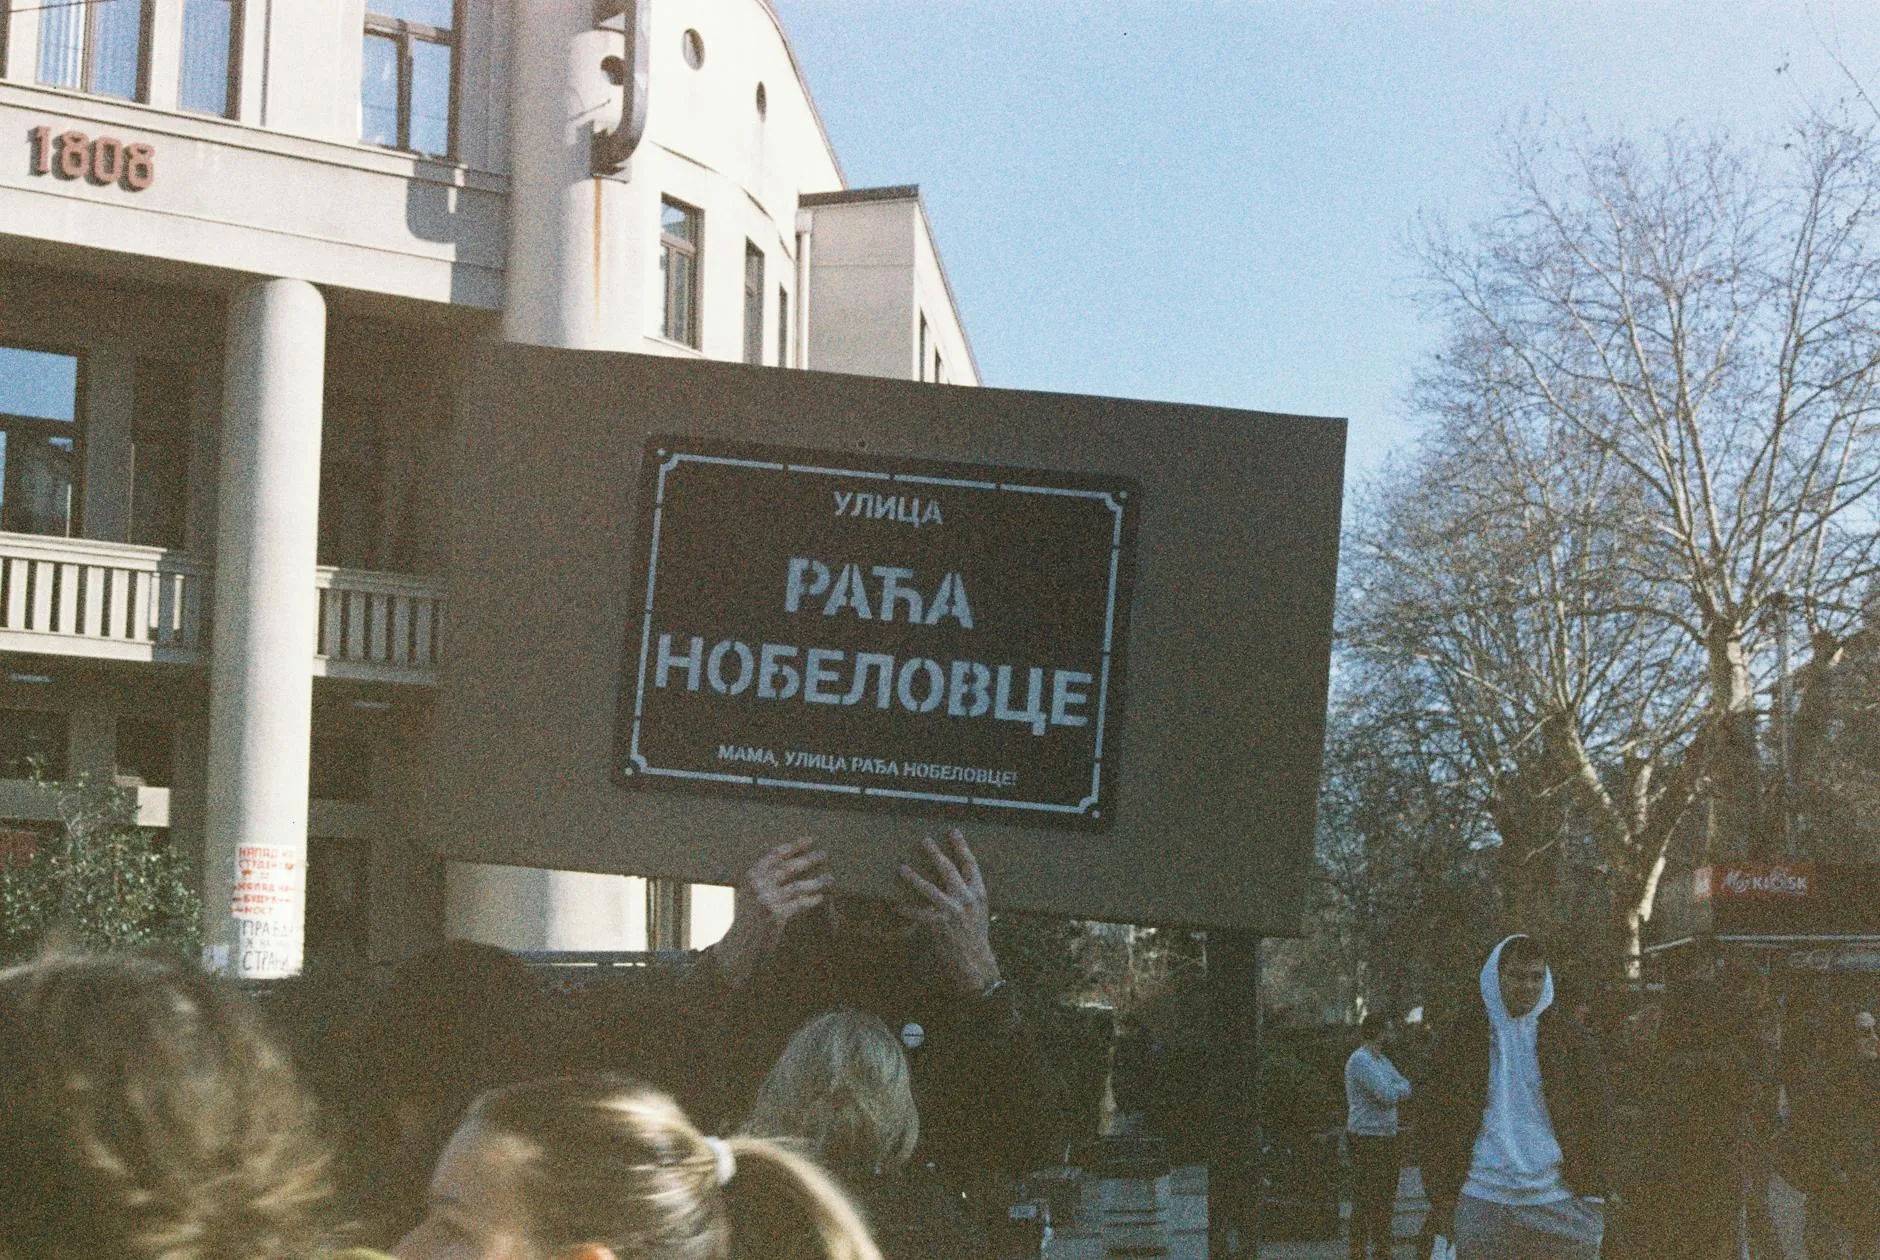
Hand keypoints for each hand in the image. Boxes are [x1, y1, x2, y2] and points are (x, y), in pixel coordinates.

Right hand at [712, 839, 830, 986]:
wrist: (739, 945)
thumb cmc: (748, 918)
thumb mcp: (750, 893)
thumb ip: (763, 877)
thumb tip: (789, 860)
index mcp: (751, 875)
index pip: (774, 855)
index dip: (793, 846)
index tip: (809, 839)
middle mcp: (757, 885)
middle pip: (788, 868)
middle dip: (808, 860)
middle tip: (824, 854)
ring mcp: (766, 899)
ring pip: (797, 886)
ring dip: (816, 882)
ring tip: (830, 878)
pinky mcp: (775, 914)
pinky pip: (799, 904)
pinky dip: (811, 900)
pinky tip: (820, 898)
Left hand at [898, 830, 1001, 997]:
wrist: (975, 961)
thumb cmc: (975, 934)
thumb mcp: (979, 910)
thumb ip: (968, 893)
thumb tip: (953, 875)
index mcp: (979, 893)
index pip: (971, 864)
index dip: (961, 846)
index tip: (953, 832)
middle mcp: (967, 899)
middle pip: (949, 870)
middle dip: (935, 853)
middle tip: (924, 841)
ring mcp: (952, 911)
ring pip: (929, 889)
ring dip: (913, 878)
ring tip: (902, 868)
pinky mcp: (940, 924)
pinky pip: (919, 913)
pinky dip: (907, 909)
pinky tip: (897, 905)